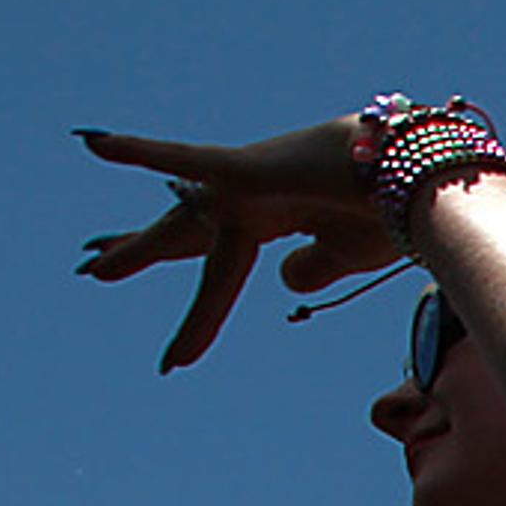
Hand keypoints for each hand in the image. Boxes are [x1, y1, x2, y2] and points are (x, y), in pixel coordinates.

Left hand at [75, 117, 403, 372]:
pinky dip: (141, 151)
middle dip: (141, 252)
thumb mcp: (346, 258)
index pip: (221, 274)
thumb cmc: (389, 220)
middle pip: (184, 237)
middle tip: (93, 269)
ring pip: (178, 222)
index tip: (173, 362)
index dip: (198, 318)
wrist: (416, 186)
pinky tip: (94, 144)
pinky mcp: (244, 169)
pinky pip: (184, 160)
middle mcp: (252, 202)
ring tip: (90, 265)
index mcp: (276, 222)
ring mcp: (244, 184)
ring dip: (137, 248)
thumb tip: (285, 278)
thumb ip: (314, 268)